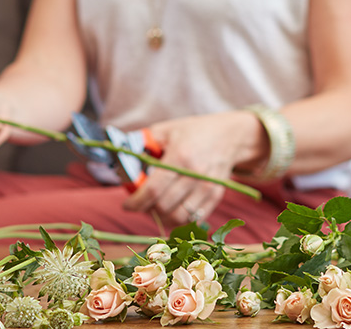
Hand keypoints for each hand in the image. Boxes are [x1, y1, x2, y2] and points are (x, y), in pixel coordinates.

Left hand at [123, 111, 265, 228]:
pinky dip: (179, 220)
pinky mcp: (216, 197)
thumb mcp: (165, 130)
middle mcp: (196, 175)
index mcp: (181, 156)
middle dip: (146, 209)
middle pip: (164, 206)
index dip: (136, 202)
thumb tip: (120, 159)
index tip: (127, 205)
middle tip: (140, 203)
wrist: (231, 136)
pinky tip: (171, 211)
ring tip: (155, 208)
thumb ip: (141, 143)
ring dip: (162, 217)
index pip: (153, 190)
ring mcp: (208, 188)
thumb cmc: (194, 132)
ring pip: (178, 217)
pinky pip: (193, 220)